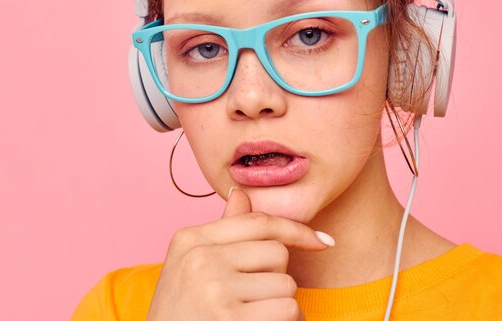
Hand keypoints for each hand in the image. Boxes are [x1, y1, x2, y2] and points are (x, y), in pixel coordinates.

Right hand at [146, 187, 332, 320]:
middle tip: (254, 299)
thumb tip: (241, 194)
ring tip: (254, 317)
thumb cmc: (180, 313)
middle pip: (276, 252)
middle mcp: (200, 258)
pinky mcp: (230, 318)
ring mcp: (214, 288)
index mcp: (189, 239)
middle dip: (276, 277)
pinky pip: (288, 308)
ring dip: (282, 305)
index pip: (257, 221)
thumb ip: (221, 232)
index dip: (296, 230)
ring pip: (286, 283)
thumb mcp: (190, 267)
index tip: (322, 242)